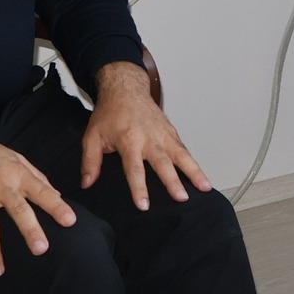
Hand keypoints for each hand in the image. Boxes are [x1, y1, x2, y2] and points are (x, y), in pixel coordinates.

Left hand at [82, 61, 213, 210]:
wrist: (126, 89)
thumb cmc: (109, 113)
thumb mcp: (92, 136)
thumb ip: (90, 161)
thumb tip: (87, 184)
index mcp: (129, 140)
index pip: (134, 168)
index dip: (139, 187)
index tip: (144, 205)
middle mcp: (149, 137)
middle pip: (163, 162)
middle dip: (173, 181)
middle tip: (182, 198)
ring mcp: (163, 134)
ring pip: (182, 154)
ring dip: (194, 171)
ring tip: (206, 187)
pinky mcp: (171, 132)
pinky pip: (184, 149)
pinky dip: (194, 162)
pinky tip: (202, 176)